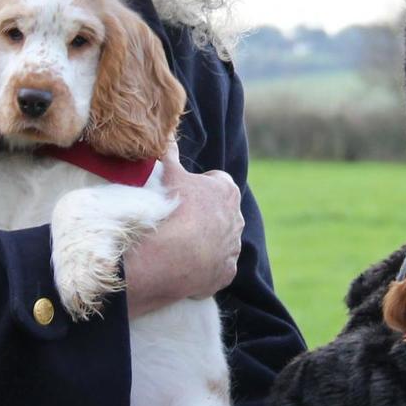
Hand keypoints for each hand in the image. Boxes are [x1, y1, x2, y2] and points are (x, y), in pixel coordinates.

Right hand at [124, 160, 240, 316]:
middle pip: (220, 212)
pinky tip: (185, 264)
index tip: (181, 191)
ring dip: (205, 241)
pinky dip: (205, 266)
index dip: (198, 185)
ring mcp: (233, 248)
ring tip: (179, 244)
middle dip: (204, 214)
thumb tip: (168, 133)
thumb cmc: (172, 209)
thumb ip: (169, 151)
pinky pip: (217, 267)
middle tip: (178, 218)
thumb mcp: (167, 173)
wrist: (170, 256)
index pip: (216, 181)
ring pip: (220, 240)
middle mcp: (237, 218)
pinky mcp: (227, 273)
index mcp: (227, 191)